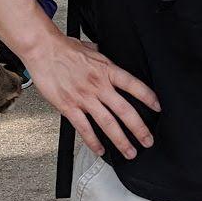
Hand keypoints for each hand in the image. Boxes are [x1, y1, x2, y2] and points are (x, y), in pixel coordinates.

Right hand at [25, 27, 161, 160]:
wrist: (43, 50)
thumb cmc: (65, 48)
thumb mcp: (92, 49)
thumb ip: (104, 59)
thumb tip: (111, 61)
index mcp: (107, 70)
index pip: (134, 85)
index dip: (148, 97)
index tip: (158, 108)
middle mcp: (99, 86)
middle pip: (125, 111)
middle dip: (139, 129)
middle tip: (148, 141)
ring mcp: (84, 98)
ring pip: (108, 123)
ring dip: (121, 140)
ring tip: (130, 152)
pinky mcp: (68, 106)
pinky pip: (84, 128)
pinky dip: (93, 142)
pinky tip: (101, 150)